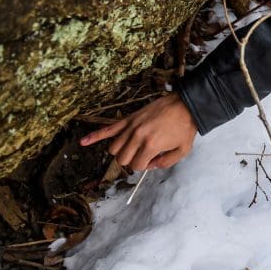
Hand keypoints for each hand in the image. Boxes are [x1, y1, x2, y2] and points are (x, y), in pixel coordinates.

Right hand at [80, 93, 197, 170]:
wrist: (186, 104)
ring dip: (121, 151)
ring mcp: (131, 127)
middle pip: (122, 158)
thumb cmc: (185, 126)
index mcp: (151, 145)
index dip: (146, 166)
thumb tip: (151, 166)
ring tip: (133, 148)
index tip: (155, 159)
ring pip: (114, 148)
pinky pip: (108, 128)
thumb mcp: (183, 150)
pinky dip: (95, 135)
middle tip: (145, 154)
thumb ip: (166, 163)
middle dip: (132, 160)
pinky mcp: (129, 119)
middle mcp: (137, 136)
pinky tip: (84, 142)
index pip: (136, 165)